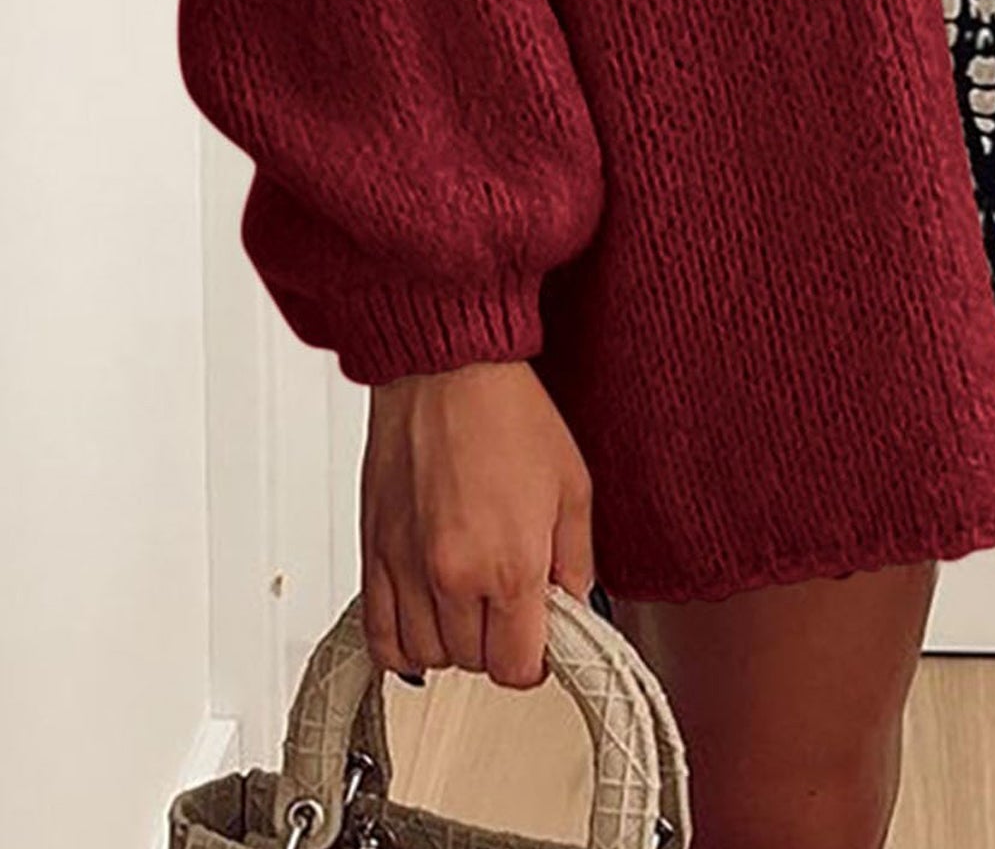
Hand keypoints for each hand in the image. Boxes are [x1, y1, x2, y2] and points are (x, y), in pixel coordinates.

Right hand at [359, 361, 595, 691]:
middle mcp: (454, 577)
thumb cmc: (508, 413)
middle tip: (510, 601)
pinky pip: (380, 638)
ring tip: (470, 598)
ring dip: (453, 640)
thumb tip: (574, 608)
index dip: (536, 659)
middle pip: (474, 664)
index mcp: (512, 565)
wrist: (446, 370)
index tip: (541, 637)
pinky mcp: (374, 555)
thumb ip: (576, 562)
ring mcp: (407, 569)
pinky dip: (403, 642)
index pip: (520, 669)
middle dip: (498, 642)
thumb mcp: (573, 487)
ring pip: (428, 657)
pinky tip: (425, 616)